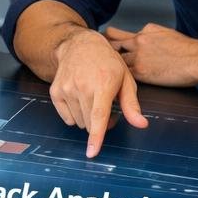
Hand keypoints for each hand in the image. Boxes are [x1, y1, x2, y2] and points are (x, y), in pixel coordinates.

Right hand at [48, 28, 147, 157]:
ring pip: (79, 123)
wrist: (80, 45)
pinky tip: (81, 99)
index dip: (97, 136)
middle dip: (101, 124)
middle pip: (90, 124)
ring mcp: (66, 89)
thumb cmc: (107, 63)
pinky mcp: (56, 92)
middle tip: (107, 108)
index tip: (92, 152)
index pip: (99, 116)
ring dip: (88, 119)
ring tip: (94, 101)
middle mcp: (82, 87)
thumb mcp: (126, 79)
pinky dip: (76, 115)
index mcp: (103, 84)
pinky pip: (67, 118)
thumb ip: (132, 105)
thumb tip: (142, 124)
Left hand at [104, 23, 197, 86]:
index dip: (112, 40)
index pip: (123, 35)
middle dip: (102, 50)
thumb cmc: (189, 50)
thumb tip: (149, 38)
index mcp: (147, 30)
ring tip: (95, 73)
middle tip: (91, 55)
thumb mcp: (168, 34)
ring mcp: (139, 56)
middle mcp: (139, 41)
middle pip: (113, 44)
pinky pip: (123, 76)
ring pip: (116, 60)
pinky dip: (115, 79)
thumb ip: (155, 36)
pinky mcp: (141, 72)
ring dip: (107, 67)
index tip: (104, 43)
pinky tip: (108, 84)